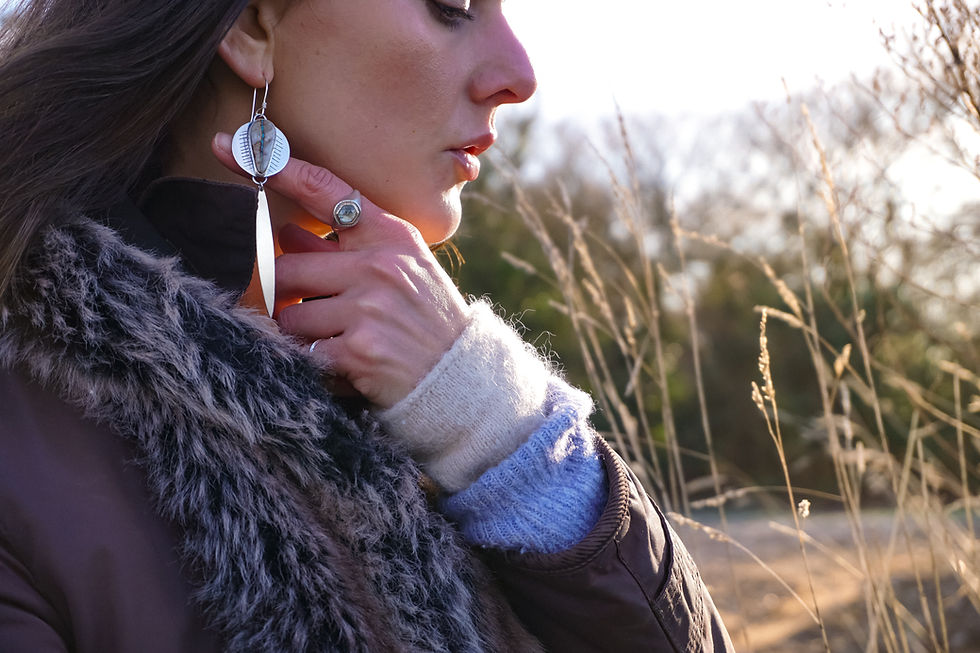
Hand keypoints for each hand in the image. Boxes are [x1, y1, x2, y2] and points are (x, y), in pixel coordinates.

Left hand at [212, 134, 468, 408]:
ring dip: (301, 332)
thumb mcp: (401, 267)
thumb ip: (346, 248)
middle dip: (287, 293)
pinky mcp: (358, 351)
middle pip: (286, 267)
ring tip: (335, 338)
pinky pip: (303, 352)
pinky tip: (342, 363)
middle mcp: (378, 266)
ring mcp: (368, 308)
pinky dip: (314, 361)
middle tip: (312, 307)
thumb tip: (284, 233)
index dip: (273, 167)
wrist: (458, 375)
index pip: (323, 190)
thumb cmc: (424, 317)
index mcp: (390, 235)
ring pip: (289, 314)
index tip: (228, 148)